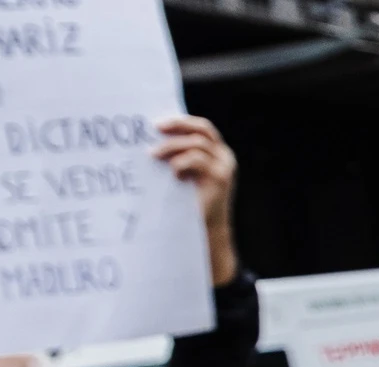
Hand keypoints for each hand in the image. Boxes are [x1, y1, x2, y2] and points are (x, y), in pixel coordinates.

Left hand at [152, 116, 238, 286]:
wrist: (206, 232)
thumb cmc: (189, 204)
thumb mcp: (184, 175)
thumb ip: (178, 156)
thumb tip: (153, 137)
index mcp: (217, 153)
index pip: (201, 128)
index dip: (180, 122)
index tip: (156, 124)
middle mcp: (225, 156)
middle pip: (202, 130)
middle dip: (177, 125)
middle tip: (154, 129)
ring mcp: (225, 167)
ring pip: (197, 143)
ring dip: (171, 147)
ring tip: (153, 155)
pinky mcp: (220, 178)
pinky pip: (197, 160)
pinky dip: (180, 163)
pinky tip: (173, 174)